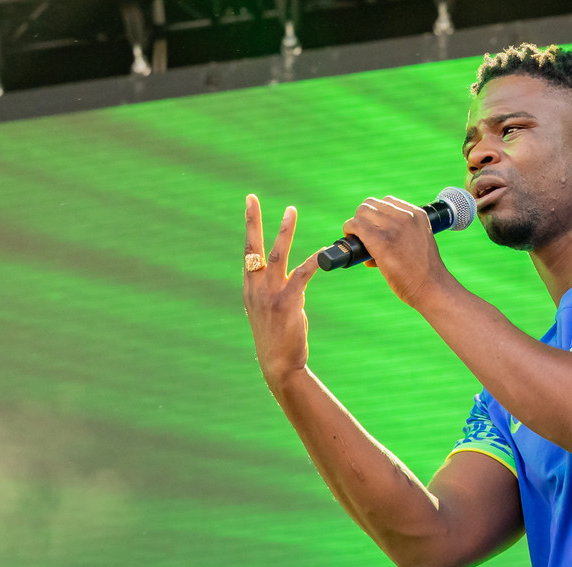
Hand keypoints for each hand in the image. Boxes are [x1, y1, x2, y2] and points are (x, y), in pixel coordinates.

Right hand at [243, 194, 319, 385]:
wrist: (278, 364)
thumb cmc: (277, 339)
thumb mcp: (269, 312)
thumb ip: (277, 292)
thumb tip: (293, 281)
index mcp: (249, 288)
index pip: (247, 252)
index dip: (249, 227)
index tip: (249, 205)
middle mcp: (255, 288)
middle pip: (253, 247)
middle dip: (253, 220)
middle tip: (251, 197)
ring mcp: (269, 294)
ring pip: (276, 255)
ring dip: (284, 231)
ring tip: (290, 210)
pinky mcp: (288, 302)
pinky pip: (302, 275)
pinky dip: (314, 261)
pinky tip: (324, 252)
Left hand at [344, 196, 452, 307]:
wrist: (431, 288)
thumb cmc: (423, 272)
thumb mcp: (419, 241)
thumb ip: (403, 233)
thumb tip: (374, 237)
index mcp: (417, 214)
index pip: (387, 201)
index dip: (375, 214)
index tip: (374, 228)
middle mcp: (406, 216)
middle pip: (371, 204)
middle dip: (363, 218)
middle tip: (362, 235)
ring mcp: (394, 227)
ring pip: (362, 212)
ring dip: (355, 224)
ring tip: (357, 240)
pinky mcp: (382, 241)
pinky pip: (356, 225)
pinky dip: (349, 230)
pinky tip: (351, 238)